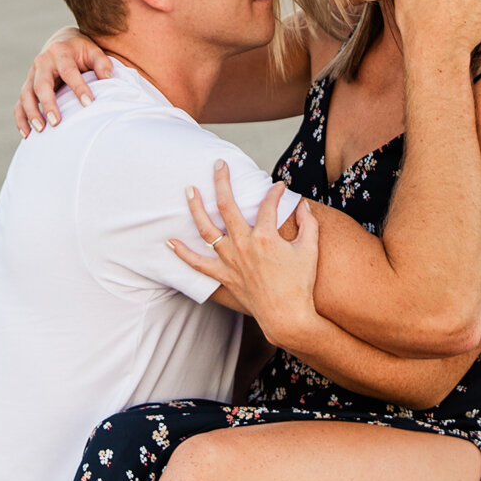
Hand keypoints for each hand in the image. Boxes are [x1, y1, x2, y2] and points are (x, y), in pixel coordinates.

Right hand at [15, 27, 113, 135]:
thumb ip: (102, 62)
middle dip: (48, 104)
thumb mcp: (93, 51)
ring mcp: (31, 75)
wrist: (61, 43)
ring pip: (26, 94)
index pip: (68, 71)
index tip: (89, 103)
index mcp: (60, 52)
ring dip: (31, 113)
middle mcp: (42, 63)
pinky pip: (19, 104)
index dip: (78, 87)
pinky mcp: (27, 87)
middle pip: (41, 84)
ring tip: (40, 130)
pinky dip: (21, 119)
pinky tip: (27, 134)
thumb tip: (107, 76)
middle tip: (56, 122)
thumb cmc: (81, 51)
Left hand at [167, 163, 319, 348]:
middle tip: (218, 164)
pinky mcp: (224, 276)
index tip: (279, 186)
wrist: (287, 317)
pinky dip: (183, 253)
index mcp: (265, 236)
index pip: (267, 204)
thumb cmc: (300, 284)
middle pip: (226, 206)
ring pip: (206, 230)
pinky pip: (198, 264)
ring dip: (196, 208)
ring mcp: (231, 261)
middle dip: (221, 181)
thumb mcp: (310, 250)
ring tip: (189, 190)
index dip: (274, 192)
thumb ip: (309, 223)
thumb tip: (304, 205)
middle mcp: (243, 245)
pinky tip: (170, 241)